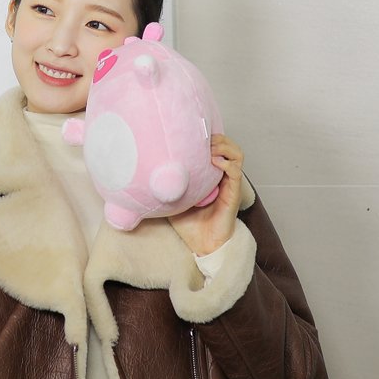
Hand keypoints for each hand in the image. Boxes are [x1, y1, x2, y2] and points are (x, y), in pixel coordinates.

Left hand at [168, 134, 244, 255]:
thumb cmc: (190, 224)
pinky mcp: (234, 193)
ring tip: (210, 149)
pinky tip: (213, 162)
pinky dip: (226, 162)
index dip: (208, 138)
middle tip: (202, 139)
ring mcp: (230, 184)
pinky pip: (236, 171)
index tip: (192, 134)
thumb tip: (143, 174)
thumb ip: (165, 186)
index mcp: (211, 176)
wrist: (202, 244)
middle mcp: (223, 177)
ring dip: (224, 146)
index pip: (216, 148)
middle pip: (229, 146)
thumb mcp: (172, 199)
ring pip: (236, 154)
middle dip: (217, 138)